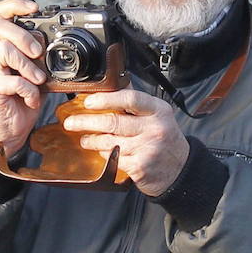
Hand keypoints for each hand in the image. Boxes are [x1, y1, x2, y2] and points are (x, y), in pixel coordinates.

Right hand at [0, 0, 47, 158]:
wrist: (10, 131)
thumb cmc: (23, 99)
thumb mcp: (37, 74)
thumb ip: (41, 58)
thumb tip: (60, 44)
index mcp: (1, 45)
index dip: (14, 4)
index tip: (34, 8)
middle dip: (23, 35)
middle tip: (37, 51)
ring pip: (4, 50)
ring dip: (28, 65)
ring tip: (38, 79)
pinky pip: (13, 81)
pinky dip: (29, 91)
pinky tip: (32, 99)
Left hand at [61, 88, 187, 195]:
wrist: (180, 169)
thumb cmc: (164, 139)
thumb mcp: (157, 115)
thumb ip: (136, 101)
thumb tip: (112, 83)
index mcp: (158, 110)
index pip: (130, 99)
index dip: (106, 99)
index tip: (88, 101)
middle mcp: (155, 128)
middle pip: (113, 122)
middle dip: (86, 122)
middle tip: (71, 122)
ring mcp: (147, 148)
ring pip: (109, 142)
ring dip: (91, 140)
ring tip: (84, 139)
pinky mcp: (140, 166)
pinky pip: (113, 159)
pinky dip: (103, 155)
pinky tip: (100, 152)